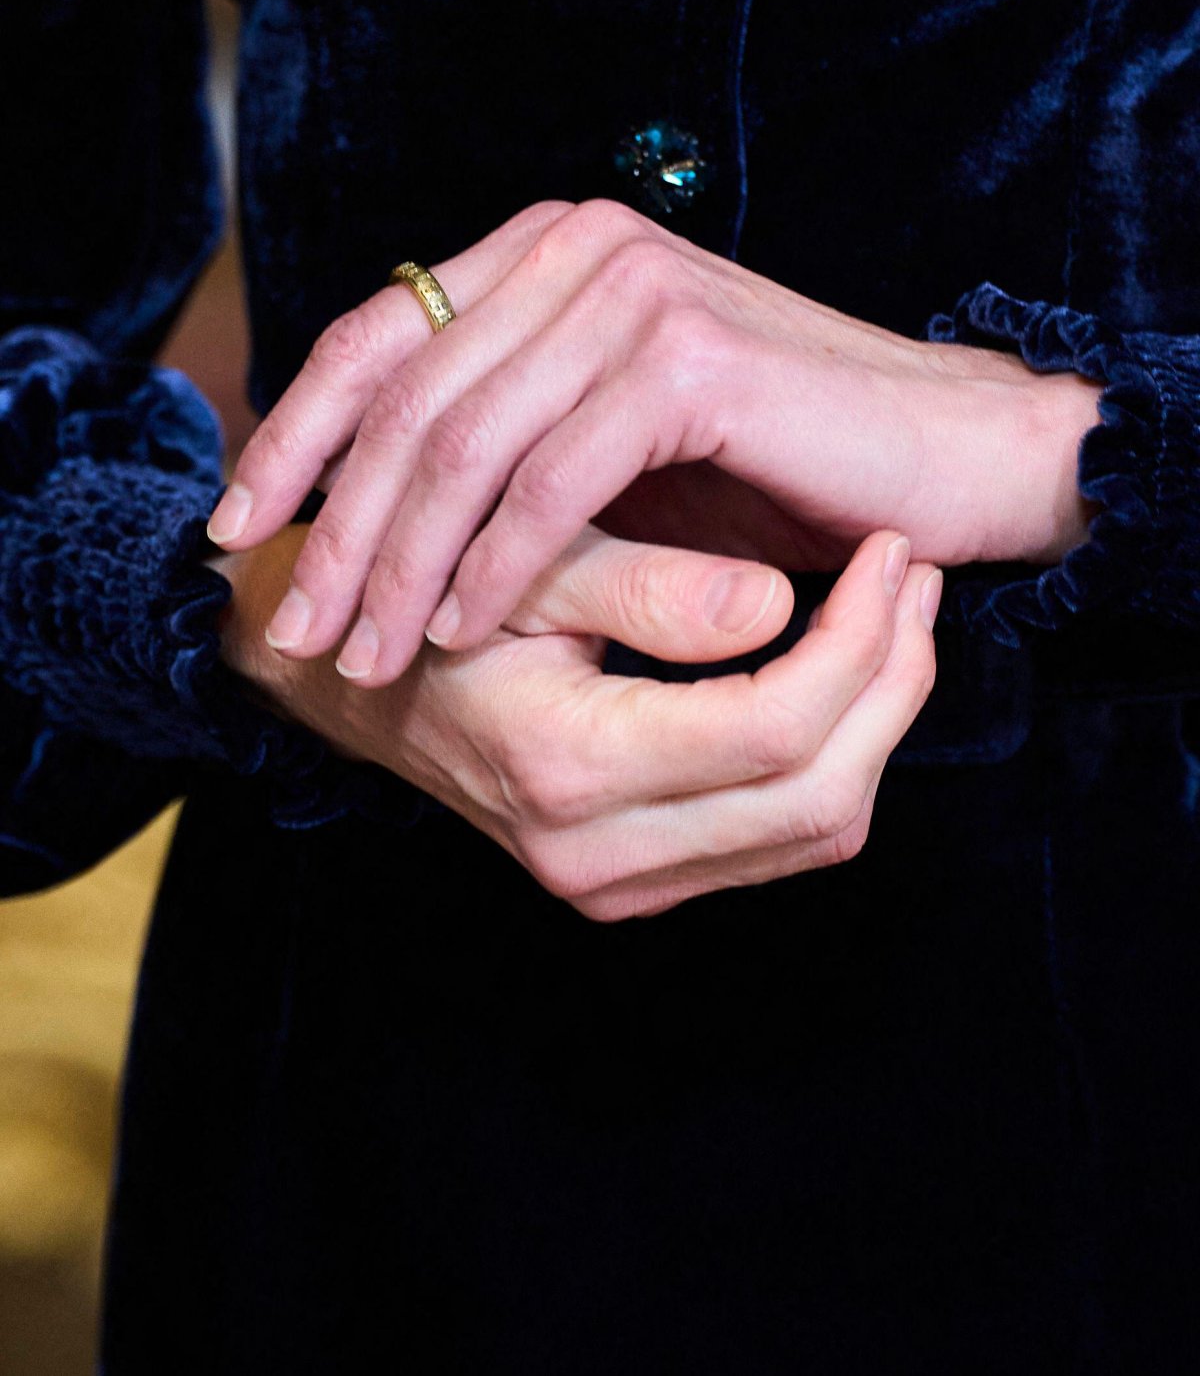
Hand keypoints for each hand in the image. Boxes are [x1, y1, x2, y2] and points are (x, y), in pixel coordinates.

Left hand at [208, 198, 1090, 684]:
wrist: (941, 461)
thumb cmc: (770, 466)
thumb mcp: (603, 446)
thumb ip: (501, 439)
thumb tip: (356, 504)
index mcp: (546, 252)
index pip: (375, 337)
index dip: (290, 437)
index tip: (233, 532)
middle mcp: (579, 249)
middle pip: (403, 395)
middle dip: (332, 526)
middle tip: (295, 630)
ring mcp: (634, 292)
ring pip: (464, 441)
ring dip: (401, 561)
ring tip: (366, 656)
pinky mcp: (688, 359)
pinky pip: (553, 477)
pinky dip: (497, 562)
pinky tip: (465, 631)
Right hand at [216, 523, 941, 919]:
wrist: (345, 680)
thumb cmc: (424, 597)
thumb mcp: (520, 566)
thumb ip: (647, 588)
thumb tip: (782, 604)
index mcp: (565, 768)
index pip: (773, 731)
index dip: (859, 641)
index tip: (886, 548)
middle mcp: (596, 856)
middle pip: (822, 799)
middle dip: (895, 685)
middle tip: (916, 579)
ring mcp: (616, 883)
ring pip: (817, 831)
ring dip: (879, 724)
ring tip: (896, 615)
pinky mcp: (633, 879)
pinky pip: (779, 837)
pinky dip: (835, 758)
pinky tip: (842, 670)